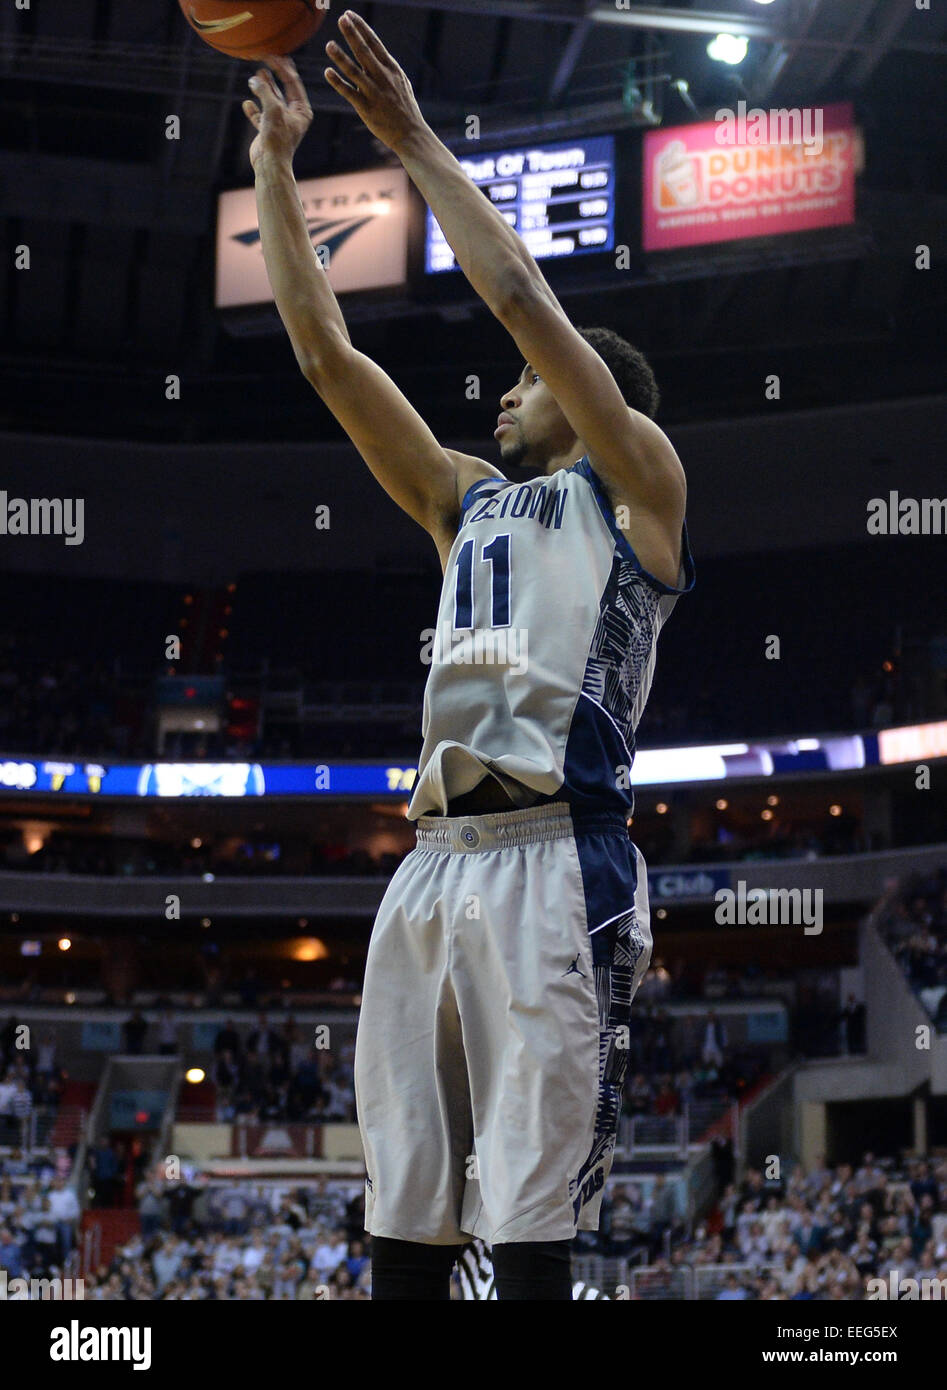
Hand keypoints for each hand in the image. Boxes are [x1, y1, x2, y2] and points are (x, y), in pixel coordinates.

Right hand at [242, 55, 312, 170]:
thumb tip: (255, 79)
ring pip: (271, 100)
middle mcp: (293, 116)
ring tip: (255, 77)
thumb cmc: (276, 138)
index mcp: (302, 110)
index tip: (270, 55)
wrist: (270, 164)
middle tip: (265, 60)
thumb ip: (264, 90)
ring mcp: (280, 123)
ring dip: (263, 89)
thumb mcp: (273, 109)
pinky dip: (253, 109)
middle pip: (283, 89)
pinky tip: (247, 104)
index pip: (293, 82)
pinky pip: (260, 115)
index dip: (281, 67)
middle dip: (274, 75)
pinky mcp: (268, 131)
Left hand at [324, 10, 425, 150]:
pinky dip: (338, 83)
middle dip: (352, 34)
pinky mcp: (367, 109)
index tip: (350, 15)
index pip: (374, 43)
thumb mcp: (401, 83)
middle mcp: (383, 78)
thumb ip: (388, 68)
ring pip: (355, 71)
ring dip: (341, 57)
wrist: (411, 134)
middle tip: (341, 19)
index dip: (361, 28)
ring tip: (329, 44)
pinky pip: (350, 93)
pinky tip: (327, 72)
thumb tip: (378, 53)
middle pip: (364, 52)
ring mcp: (374, 93)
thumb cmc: (406, 109)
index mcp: (391, 69)